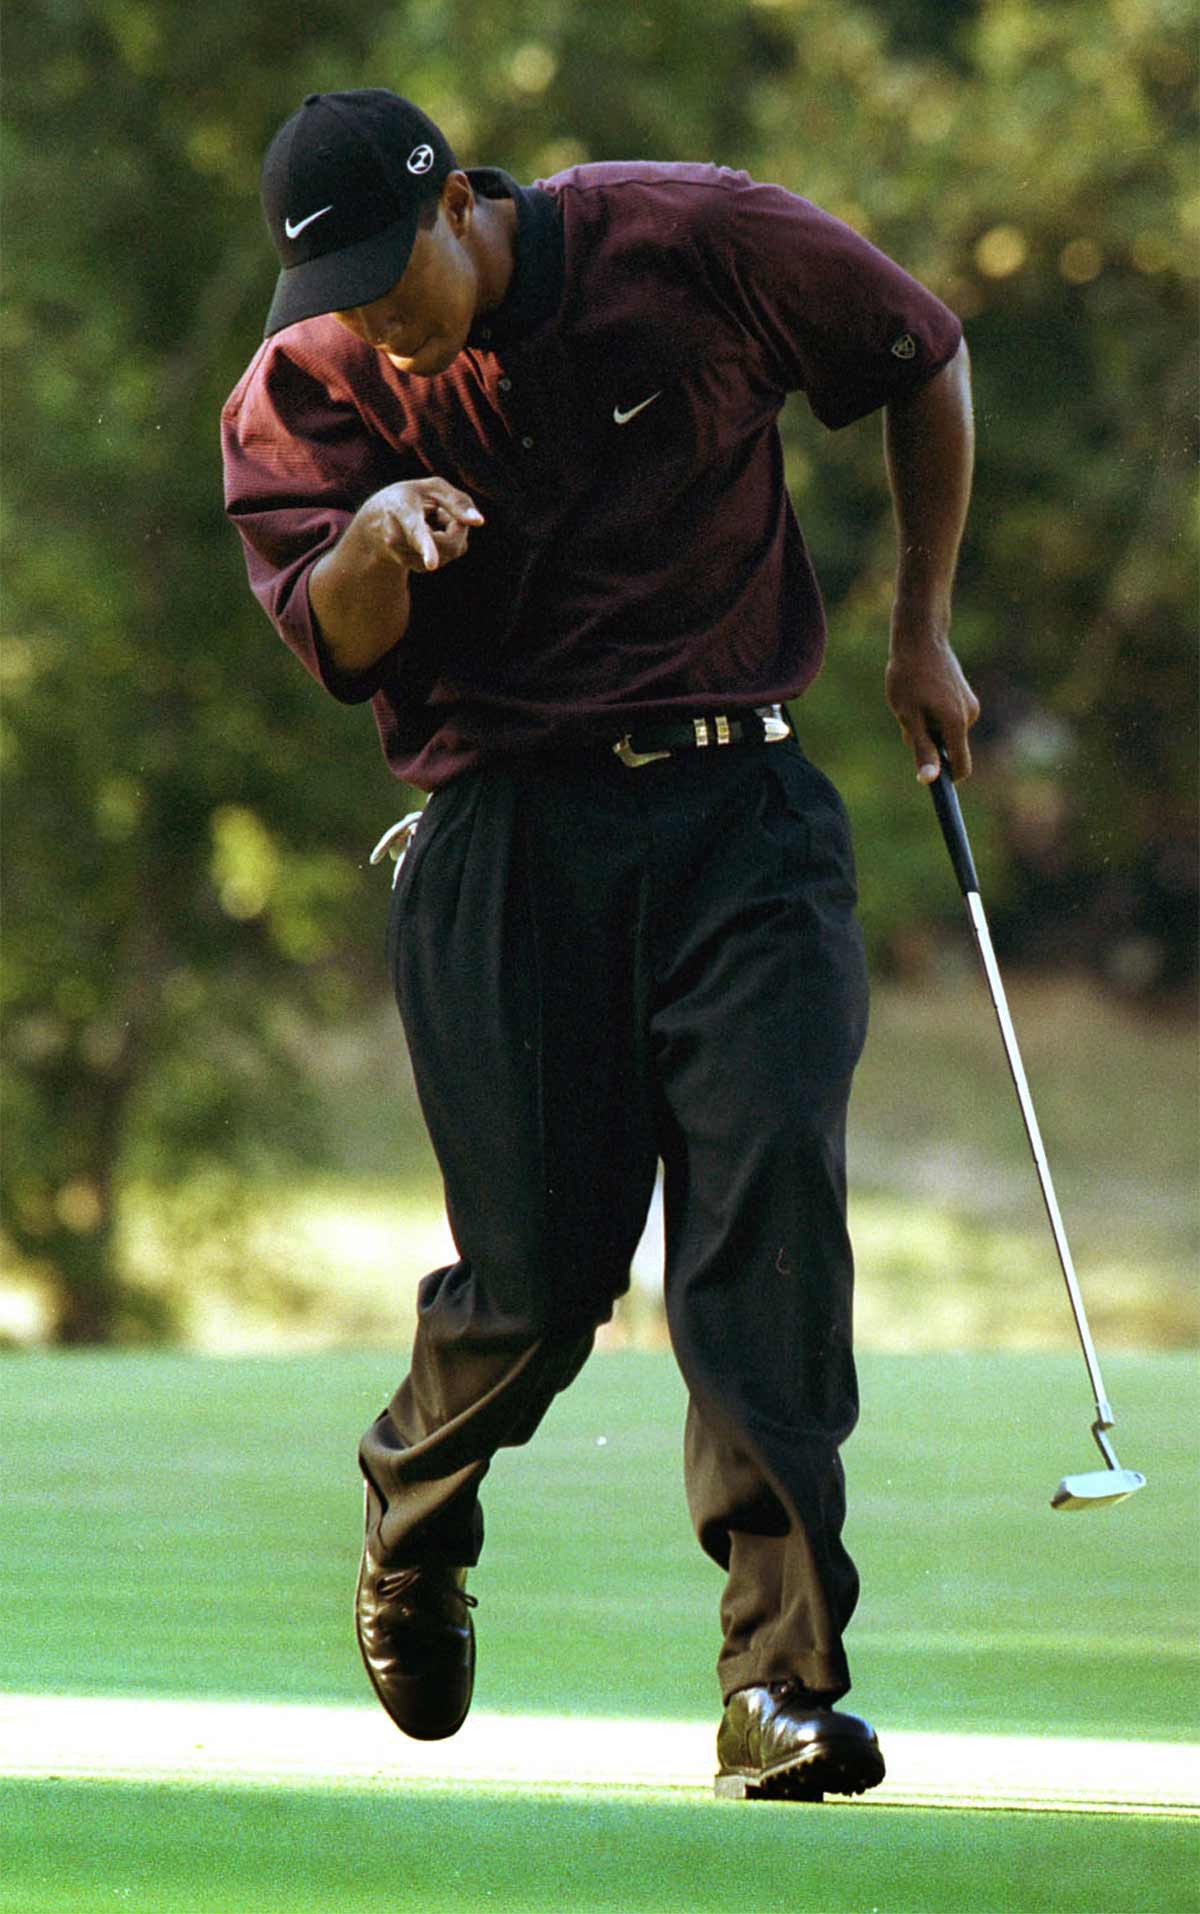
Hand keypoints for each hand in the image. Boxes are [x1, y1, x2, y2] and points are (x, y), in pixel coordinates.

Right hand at [361, 478, 483, 573]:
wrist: (374, 524)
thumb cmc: (409, 498)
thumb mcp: (431, 488)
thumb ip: (457, 501)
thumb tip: (479, 523)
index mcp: (401, 511)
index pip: (415, 531)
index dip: (425, 546)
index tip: (431, 564)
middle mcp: (399, 538)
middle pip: (448, 542)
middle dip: (456, 525)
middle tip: (440, 508)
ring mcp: (406, 557)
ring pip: (452, 549)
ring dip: (451, 531)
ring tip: (429, 519)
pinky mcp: (418, 567)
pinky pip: (450, 555)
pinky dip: (448, 542)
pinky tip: (429, 533)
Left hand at [885, 617, 979, 783]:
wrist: (920, 637)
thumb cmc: (908, 676)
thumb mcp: (908, 717)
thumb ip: (922, 749)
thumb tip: (930, 780)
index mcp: (957, 724)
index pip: (961, 767)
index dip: (947, 779)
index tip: (929, 780)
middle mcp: (970, 716)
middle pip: (950, 748)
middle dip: (929, 744)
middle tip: (908, 719)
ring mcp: (969, 704)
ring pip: (947, 732)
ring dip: (928, 727)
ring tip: (913, 702)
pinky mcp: (965, 696)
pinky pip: (948, 718)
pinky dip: (933, 715)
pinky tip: (921, 693)